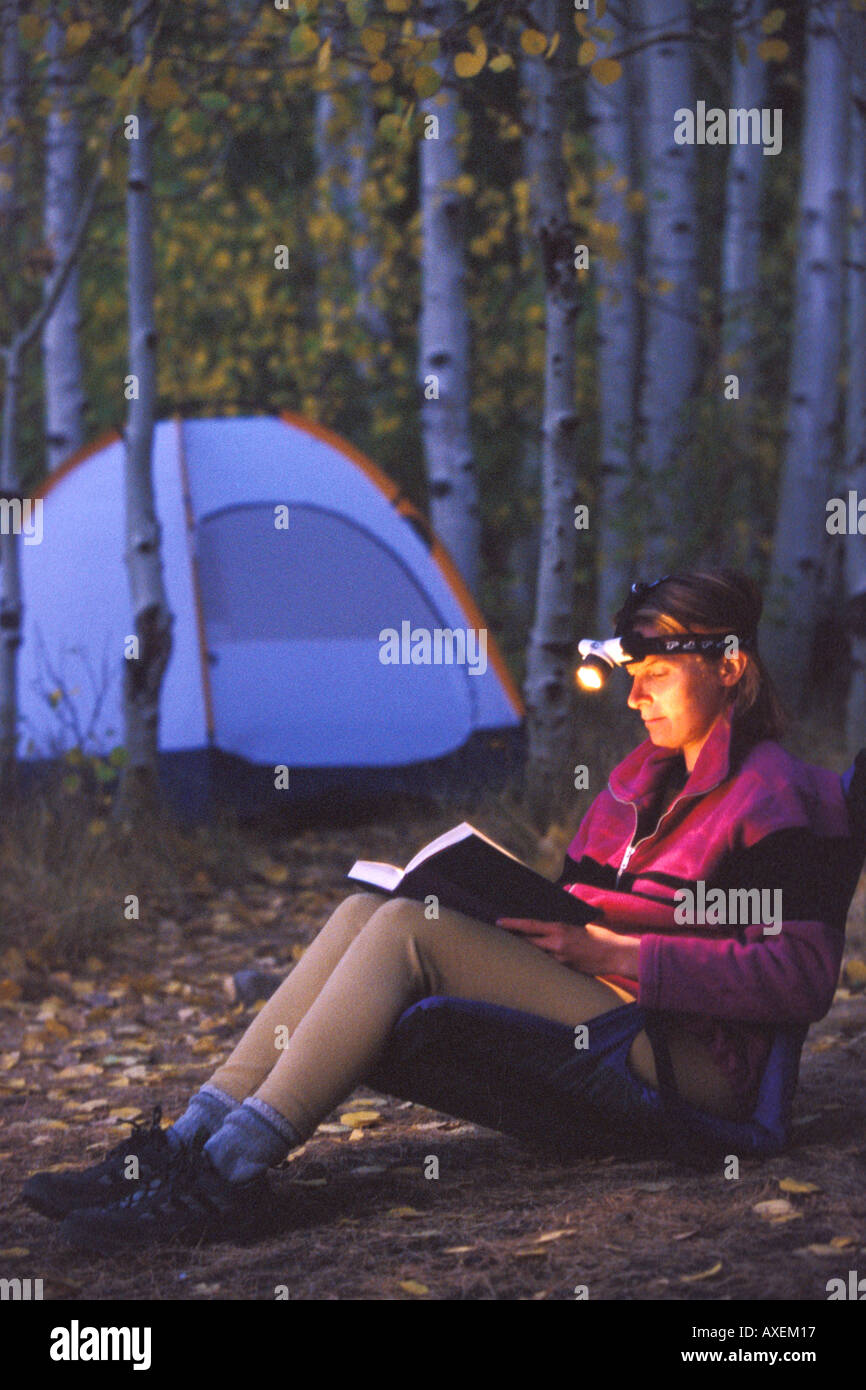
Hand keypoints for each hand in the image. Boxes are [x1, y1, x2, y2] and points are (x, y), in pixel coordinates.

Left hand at [495, 917, 639, 976]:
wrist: (615, 954)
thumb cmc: (600, 937)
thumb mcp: (579, 926)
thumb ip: (562, 928)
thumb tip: (547, 927)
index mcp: (560, 928)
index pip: (530, 925)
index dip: (513, 924)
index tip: (499, 922)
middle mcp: (557, 944)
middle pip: (528, 942)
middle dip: (516, 940)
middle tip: (502, 937)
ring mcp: (560, 959)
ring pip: (538, 956)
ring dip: (530, 953)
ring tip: (519, 951)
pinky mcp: (566, 970)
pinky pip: (550, 965)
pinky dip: (545, 962)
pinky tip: (541, 963)